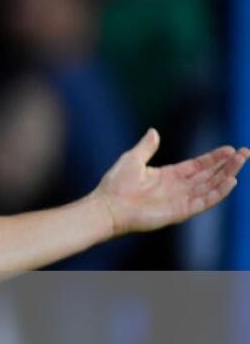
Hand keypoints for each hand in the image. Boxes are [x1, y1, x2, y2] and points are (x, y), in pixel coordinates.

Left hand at [92, 128, 248, 237]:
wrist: (107, 206)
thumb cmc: (115, 184)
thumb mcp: (132, 159)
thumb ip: (147, 147)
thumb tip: (154, 131)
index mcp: (168, 176)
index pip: (198, 166)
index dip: (214, 158)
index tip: (230, 149)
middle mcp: (178, 188)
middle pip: (209, 175)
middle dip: (227, 164)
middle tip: (245, 153)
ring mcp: (180, 200)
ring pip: (211, 186)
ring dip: (227, 175)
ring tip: (241, 162)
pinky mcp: (180, 212)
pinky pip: (204, 202)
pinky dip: (218, 192)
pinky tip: (230, 181)